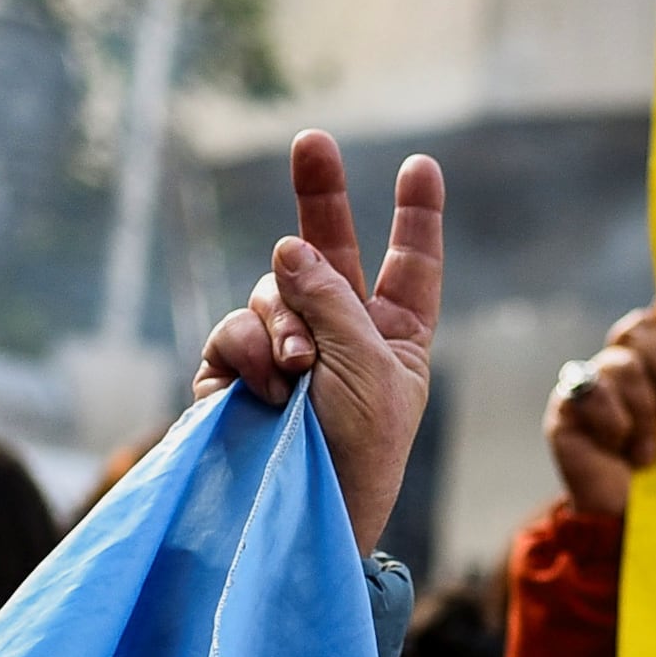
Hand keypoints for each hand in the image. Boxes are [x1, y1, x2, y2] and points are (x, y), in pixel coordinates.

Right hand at [195, 132, 444, 554]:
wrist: (303, 517)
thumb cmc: (360, 454)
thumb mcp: (371, 370)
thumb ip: (334, 300)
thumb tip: (289, 245)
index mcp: (396, 339)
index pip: (409, 267)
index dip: (415, 217)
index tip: (422, 166)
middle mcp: (340, 334)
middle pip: (327, 248)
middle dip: (320, 194)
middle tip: (312, 140)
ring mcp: (286, 350)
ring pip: (272, 289)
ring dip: (284, 320)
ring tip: (298, 374)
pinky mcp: (235, 373)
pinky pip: (233, 329)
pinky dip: (250, 350)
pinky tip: (267, 386)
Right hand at [544, 308, 655, 521]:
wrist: (638, 526)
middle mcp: (624, 369)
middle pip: (638, 327)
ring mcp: (592, 387)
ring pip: (619, 362)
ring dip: (642, 408)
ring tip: (649, 450)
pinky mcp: (566, 409)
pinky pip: (588, 392)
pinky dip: (612, 421)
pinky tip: (620, 451)